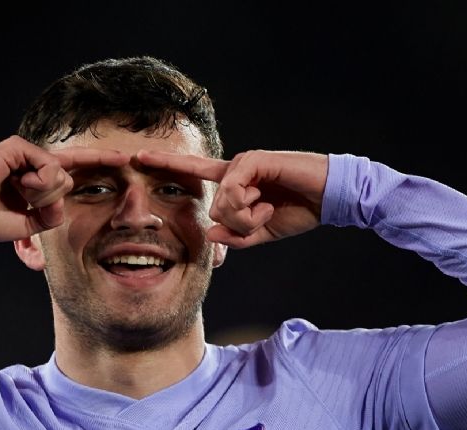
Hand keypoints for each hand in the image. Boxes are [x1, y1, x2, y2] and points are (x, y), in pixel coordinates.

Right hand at [0, 136, 128, 241]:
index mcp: (35, 180)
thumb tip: (62, 203)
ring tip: (19, 194)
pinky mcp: (18, 147)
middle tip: (26, 202)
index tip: (125, 158)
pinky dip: (39, 182)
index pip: (73, 169)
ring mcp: (26, 153)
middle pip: (68, 179)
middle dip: (52, 200)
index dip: (99, 162)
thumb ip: (51, 215)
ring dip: (43, 195)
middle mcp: (33, 163)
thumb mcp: (28, 225)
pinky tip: (20, 185)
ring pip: (61, 175)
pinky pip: (49, 166)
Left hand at [136, 149, 327, 247]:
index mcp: (235, 184)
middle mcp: (235, 170)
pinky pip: (234, 192)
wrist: (329, 198)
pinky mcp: (255, 160)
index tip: (138, 156)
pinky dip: (250, 207)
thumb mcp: (262, 233)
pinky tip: (269, 201)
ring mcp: (244, 163)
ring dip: (247, 218)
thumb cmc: (299, 211)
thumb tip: (210, 235)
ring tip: (270, 207)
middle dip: (239, 226)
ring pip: (222, 205)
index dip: (167, 164)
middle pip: (213, 210)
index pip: (193, 173)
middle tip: (263, 217)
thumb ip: (236, 237)